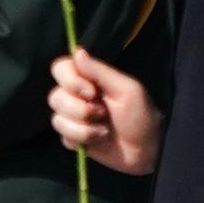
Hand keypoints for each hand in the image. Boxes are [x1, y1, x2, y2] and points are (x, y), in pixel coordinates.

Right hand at [48, 50, 162, 175]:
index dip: (69, 80)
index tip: (91, 91)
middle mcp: (77, 97)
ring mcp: (74, 119)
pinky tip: (98, 139)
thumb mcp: (127, 90)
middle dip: (79, 109)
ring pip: (57, 119)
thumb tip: (77, 51)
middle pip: (55, 96)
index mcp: (89, 81)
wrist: (148, 151)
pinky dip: (82, 139)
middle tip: (103, 113)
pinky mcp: (73, 138)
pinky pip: (63, 137)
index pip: (61, 69)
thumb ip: (100, 71)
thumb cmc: (142, 116)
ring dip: (82, 127)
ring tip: (104, 130)